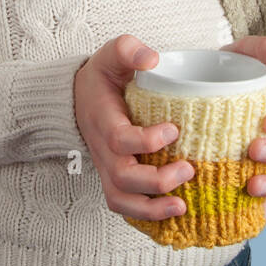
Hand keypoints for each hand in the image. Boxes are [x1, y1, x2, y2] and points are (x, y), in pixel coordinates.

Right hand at [73, 35, 198, 220]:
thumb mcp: (110, 55)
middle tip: (189, 170)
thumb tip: (152, 59)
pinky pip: (127, 207)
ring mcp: (108, 169)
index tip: (173, 130)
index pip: (120, 140)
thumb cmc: (101, 77)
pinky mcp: (117, 180)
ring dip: (151, 210)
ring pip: (121, 201)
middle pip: (123, 179)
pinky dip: (147, 216)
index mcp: (104, 122)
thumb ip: (127, 50)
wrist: (76, 99)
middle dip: (156, 182)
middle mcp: (104, 151)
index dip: (146, 141)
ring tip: (182, 207)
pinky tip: (175, 215)